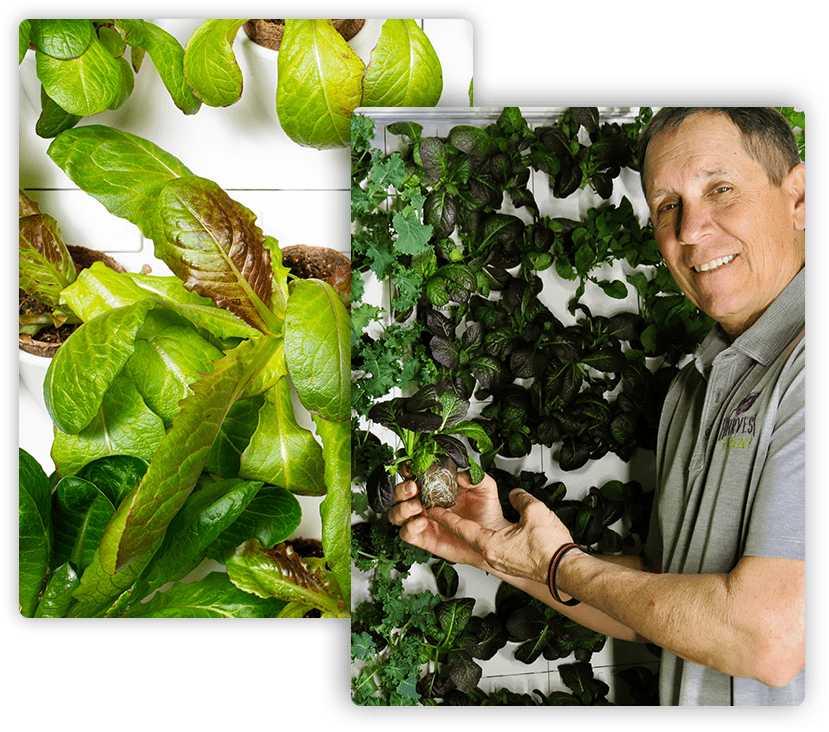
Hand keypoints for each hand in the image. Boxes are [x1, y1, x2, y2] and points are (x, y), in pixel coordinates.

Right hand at [388, 470, 509, 568]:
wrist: (492, 537)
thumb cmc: (486, 512)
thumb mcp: (485, 488)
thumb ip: (475, 477)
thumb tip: (461, 474)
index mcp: (435, 487)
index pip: (413, 476)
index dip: (408, 471)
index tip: (411, 469)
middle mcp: (425, 503)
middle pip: (399, 494)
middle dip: (402, 489)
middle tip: (413, 488)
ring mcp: (422, 520)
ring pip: (396, 514)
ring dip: (402, 508)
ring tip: (418, 506)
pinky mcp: (424, 538)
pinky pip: (406, 534)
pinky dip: (410, 527)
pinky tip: (422, 522)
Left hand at [429, 488, 573, 582]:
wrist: (566, 570)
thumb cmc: (551, 548)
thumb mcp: (535, 512)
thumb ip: (520, 498)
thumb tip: (515, 495)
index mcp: (490, 544)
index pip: (461, 529)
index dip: (445, 517)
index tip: (432, 510)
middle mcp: (491, 556)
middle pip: (465, 538)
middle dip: (452, 525)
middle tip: (441, 513)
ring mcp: (500, 562)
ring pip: (478, 544)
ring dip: (469, 532)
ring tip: (462, 520)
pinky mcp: (510, 564)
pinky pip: (491, 549)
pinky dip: (485, 538)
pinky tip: (488, 532)